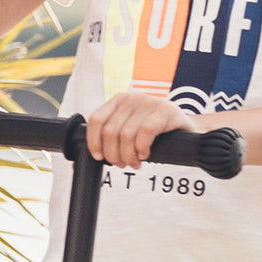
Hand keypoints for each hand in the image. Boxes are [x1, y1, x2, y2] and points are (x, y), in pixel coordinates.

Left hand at [86, 92, 202, 168]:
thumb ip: (108, 140)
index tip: (99, 157)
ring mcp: (151, 102)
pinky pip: (145, 132)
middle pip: (110, 131)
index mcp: (119, 100)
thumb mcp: (129, 131)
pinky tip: (146, 154)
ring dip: (128, 155)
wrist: (186, 130)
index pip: (96, 119)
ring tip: (134, 162)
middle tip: (122, 164)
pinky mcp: (166, 111)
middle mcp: (133, 97)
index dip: (93, 142)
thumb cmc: (153, 134)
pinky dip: (142, 148)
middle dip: (114, 154)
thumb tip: (76, 164)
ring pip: (126, 135)